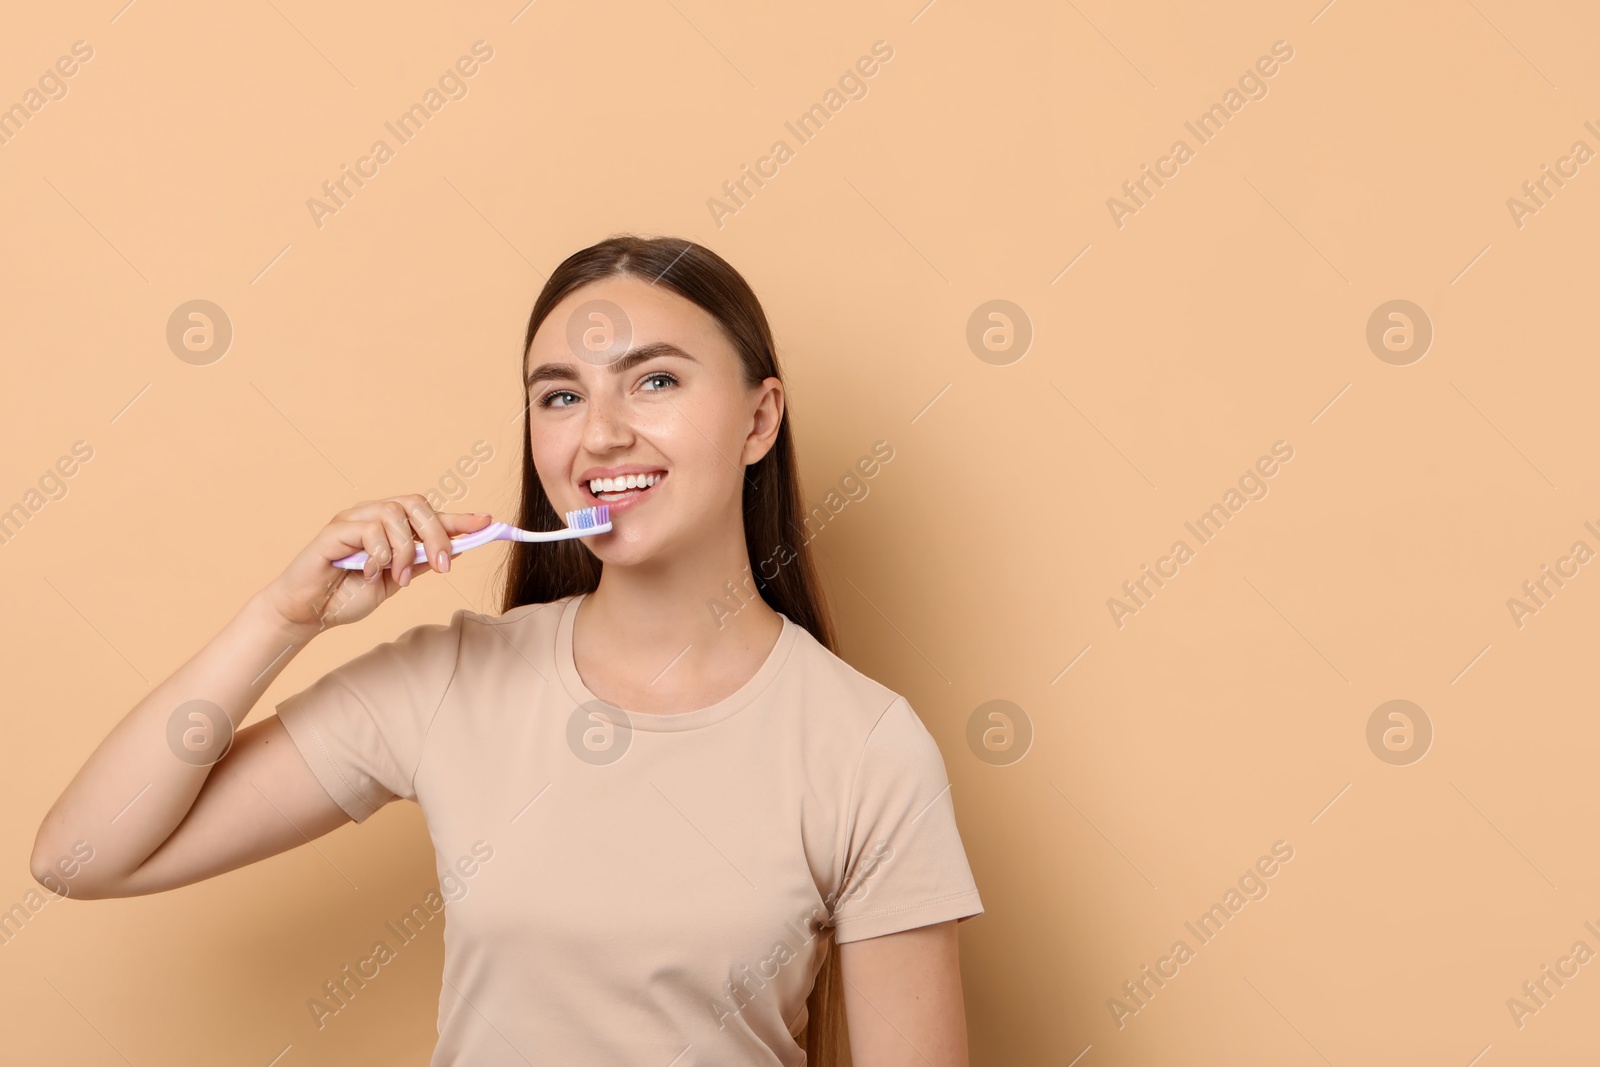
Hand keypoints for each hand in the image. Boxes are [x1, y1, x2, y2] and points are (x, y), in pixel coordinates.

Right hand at [262, 495, 493, 633]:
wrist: (310, 613)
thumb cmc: (348, 594)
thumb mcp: (395, 582)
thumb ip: (420, 563)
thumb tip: (456, 549)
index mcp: (391, 527)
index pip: (430, 514)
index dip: (460, 518)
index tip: (489, 522)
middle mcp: (372, 515)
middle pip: (416, 504)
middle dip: (438, 535)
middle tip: (442, 567)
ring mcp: (352, 519)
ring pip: (394, 514)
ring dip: (404, 550)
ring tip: (397, 578)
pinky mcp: (334, 530)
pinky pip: (368, 530)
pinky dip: (378, 555)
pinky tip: (369, 573)